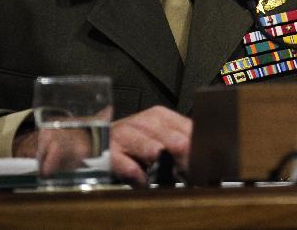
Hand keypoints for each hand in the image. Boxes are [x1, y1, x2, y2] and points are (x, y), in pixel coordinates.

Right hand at [13, 105, 191, 185]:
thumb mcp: (157, 138)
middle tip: (191, 160)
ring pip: (143, 141)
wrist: (89, 141)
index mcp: (159, 117)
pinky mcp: (106, 152)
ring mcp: (123, 136)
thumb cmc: (132, 143)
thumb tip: (206, 160)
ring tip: (164, 160)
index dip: (197, 142)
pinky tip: (141, 179)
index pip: (184, 127)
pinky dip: (131, 170)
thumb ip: (179, 145)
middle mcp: (142, 122)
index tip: (207, 158)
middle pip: (166, 133)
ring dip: (154, 151)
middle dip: (179, 147)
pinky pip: (120, 160)